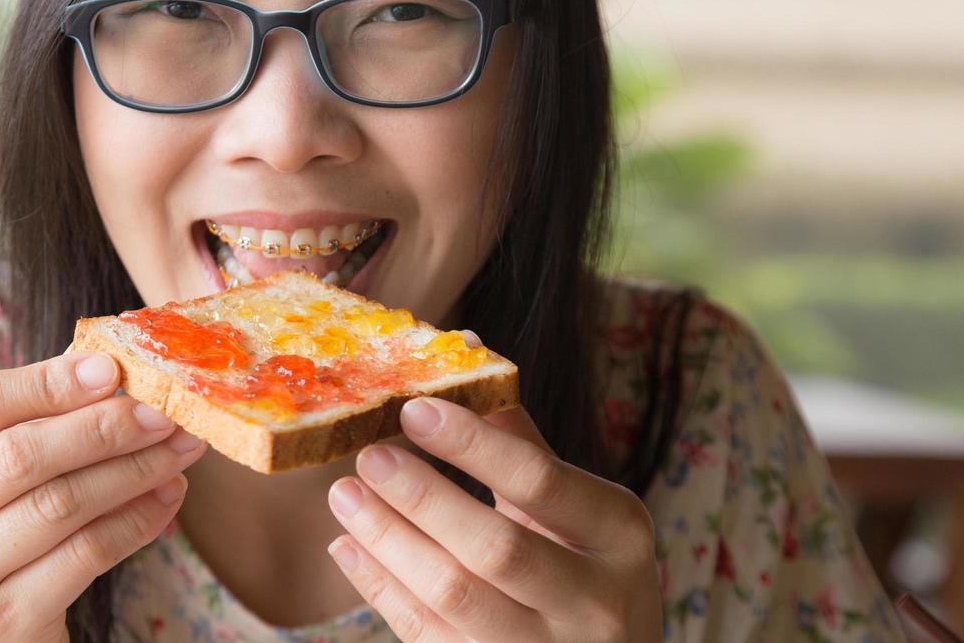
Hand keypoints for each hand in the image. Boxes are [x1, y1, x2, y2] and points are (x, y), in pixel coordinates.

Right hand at [0, 348, 207, 641]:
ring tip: (178, 448)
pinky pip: (87, 555)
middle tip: (162, 412)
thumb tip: (105, 368)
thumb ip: (20, 418)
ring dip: (133, 470)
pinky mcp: (1, 625)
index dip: (48, 382)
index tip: (112, 369)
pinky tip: (166, 496)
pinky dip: (137, 519)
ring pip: (60, 504)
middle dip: (103, 427)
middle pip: (18, 455)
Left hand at [326, 396, 660, 641]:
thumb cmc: (586, 566)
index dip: (472, 444)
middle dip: (422, 496)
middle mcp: (595, 602)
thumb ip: (520, 441)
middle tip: (368, 456)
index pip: (540, 480)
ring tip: (344, 495)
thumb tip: (464, 349)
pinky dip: (382, 588)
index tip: (412, 410)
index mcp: (619, 535)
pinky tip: (349, 546)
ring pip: (454, 598)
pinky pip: (429, 636)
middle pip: (496, 547)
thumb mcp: (579, 507)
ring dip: (389, 541)